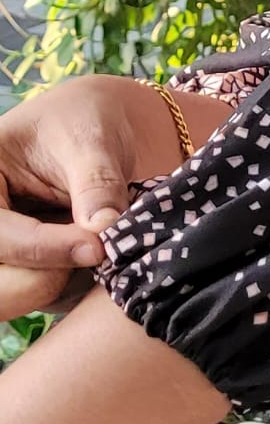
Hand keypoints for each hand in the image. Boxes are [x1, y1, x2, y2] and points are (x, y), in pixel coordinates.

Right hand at [0, 76, 230, 320]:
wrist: (106, 134)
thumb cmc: (87, 124)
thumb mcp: (90, 141)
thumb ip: (96, 184)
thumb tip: (103, 228)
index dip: (47, 248)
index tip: (97, 246)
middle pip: (1, 285)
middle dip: (49, 278)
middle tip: (99, 253)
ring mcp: (6, 254)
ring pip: (25, 296)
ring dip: (68, 284)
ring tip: (103, 244)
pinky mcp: (29, 272)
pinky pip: (51, 299)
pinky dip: (79, 287)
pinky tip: (101, 253)